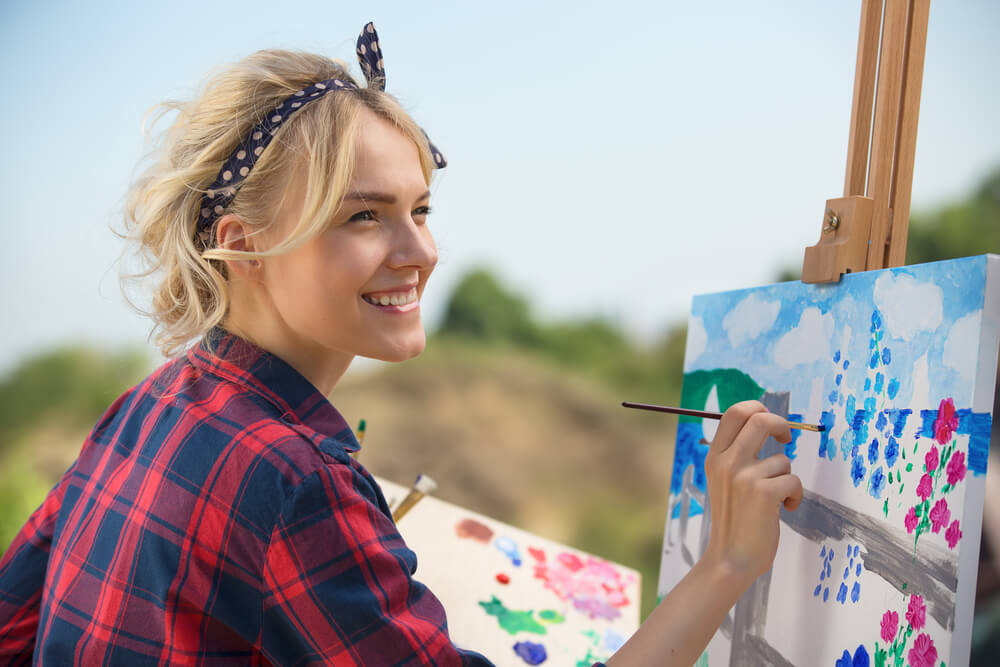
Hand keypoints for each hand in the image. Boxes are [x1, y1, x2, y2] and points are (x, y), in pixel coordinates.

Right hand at [701, 400, 802, 584]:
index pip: (734, 413)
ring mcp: (743, 476)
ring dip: (787, 478)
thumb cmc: (733, 520)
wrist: (729, 558)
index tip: (770, 424)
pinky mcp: (763, 493)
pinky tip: (782, 509)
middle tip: (786, 439)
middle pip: (760, 419)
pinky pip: (793, 480)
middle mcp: (726, 462)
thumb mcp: (723, 480)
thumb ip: (736, 455)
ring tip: (777, 498)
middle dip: (781, 425)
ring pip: (783, 459)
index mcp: (714, 456)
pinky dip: (794, 495)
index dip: (758, 409)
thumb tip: (763, 425)